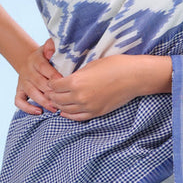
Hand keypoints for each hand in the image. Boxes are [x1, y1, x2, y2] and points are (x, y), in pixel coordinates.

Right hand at [15, 38, 61, 113]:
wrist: (28, 60)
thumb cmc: (45, 57)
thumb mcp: (48, 48)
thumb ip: (51, 46)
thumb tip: (51, 48)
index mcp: (35, 60)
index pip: (43, 68)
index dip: (53, 75)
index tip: (64, 82)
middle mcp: (27, 71)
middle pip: (38, 82)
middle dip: (50, 91)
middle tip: (62, 99)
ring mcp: (22, 82)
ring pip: (31, 93)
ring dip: (43, 101)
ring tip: (54, 108)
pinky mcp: (19, 90)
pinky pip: (19, 101)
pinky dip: (27, 108)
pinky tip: (39, 111)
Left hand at [45, 54, 170, 121]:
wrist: (134, 77)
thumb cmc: (115, 65)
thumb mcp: (91, 65)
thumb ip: (77, 74)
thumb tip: (67, 79)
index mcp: (76, 82)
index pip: (54, 86)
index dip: (50, 83)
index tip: (50, 81)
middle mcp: (79, 97)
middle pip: (57, 99)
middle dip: (51, 95)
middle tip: (49, 91)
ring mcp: (88, 107)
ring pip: (65, 110)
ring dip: (58, 105)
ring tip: (55, 101)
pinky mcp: (96, 113)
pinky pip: (77, 117)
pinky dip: (68, 115)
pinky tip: (64, 112)